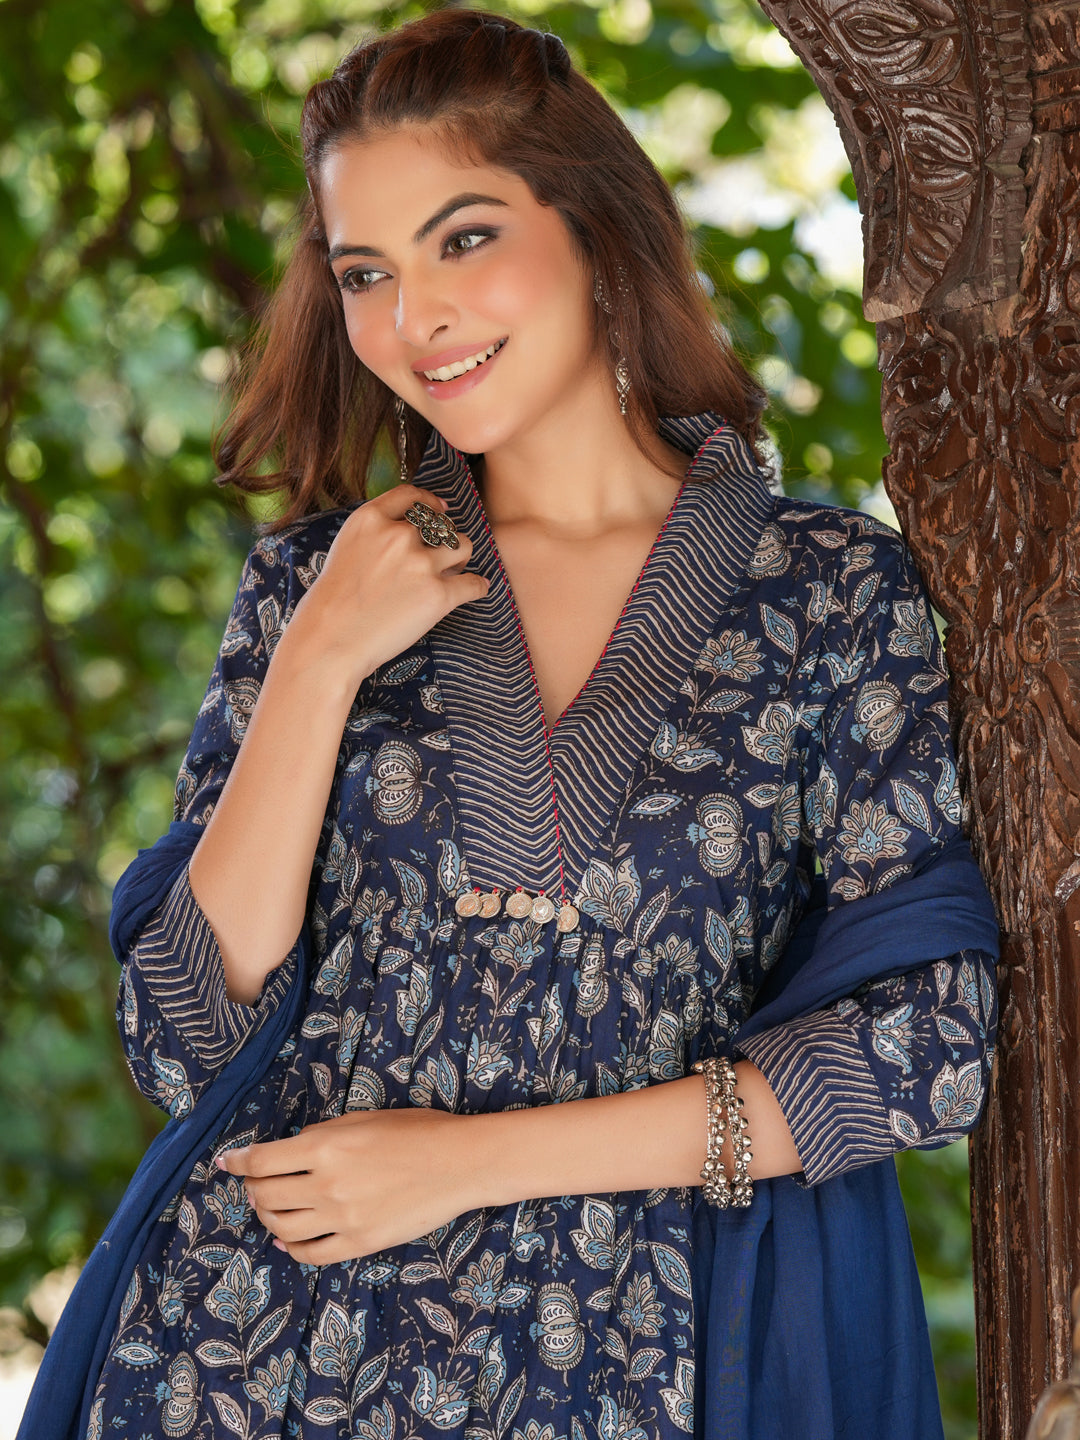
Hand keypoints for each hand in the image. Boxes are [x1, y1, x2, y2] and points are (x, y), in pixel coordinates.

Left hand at [218, 1107, 473, 1264]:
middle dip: (252, 1188)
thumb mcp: (362, 1119)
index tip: (225, 1162)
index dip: (237, 1161)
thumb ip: (322, 1137)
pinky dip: (292, 1248)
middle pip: (265, 1195)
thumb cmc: (415, 1131)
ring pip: (282, 1227)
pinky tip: (290, 1240)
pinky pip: (311, 1254)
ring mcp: (342, 1218)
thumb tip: (292, 1152)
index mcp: (324, 1148)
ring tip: (272, 1209)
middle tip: (254, 1183)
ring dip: (268, 1217)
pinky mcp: (359, 1243)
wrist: (458, 1163)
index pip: (261, 1160)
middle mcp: (326, 1185)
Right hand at [284, 485, 489, 689]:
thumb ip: (376, 534)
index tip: (441, 509)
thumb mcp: (346, 549)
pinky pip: (474, 584)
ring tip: (451, 574)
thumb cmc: (333, 602)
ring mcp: (420, 564)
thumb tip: (413, 531)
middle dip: (444, 540)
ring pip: (463, 546)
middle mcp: (398, 535)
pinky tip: (474, 590)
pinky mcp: (438, 595)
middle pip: (441, 524)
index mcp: (371, 519)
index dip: (430, 502)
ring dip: (460, 559)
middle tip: (440, 558)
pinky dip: (477, 587)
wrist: (330, 640)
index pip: (411, 496)